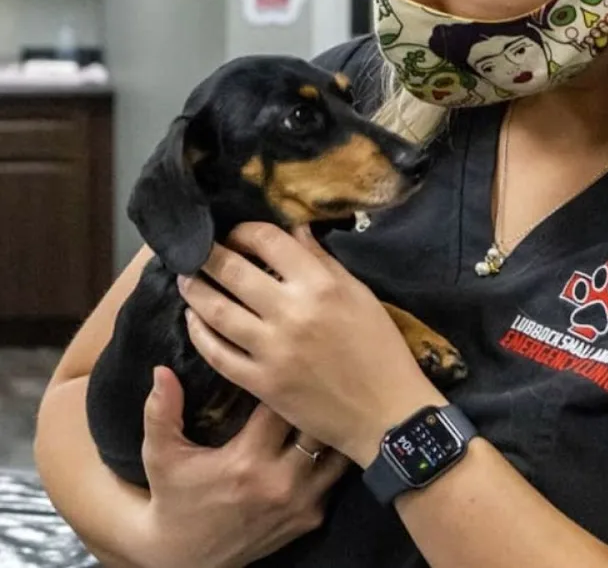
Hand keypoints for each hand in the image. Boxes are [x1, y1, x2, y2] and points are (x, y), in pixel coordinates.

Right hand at [133, 365, 347, 567]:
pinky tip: (321, 440)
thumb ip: (162, 411)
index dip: (286, 382)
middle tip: (312, 381)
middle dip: (314, 403)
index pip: (284, 404)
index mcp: (247, 461)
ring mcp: (299, 503)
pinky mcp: (309, 519)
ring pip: (336, 452)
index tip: (285, 366)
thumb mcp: (161, 455)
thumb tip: (162, 369)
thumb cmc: (174, 496)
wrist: (184, 559)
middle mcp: (280, 483)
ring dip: (329, 431)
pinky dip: (329, 459)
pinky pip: (334, 479)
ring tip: (322, 408)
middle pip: (318, 425)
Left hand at [177, 223, 444, 465]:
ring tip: (185, 277)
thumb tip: (295, 232)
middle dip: (207, 254)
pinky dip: (199, 333)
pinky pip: (218, 354)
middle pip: (233, 271)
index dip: (244, 231)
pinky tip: (192, 320)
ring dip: (194, 290)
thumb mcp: (360, 294)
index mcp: (320, 284)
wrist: (385, 412)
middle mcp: (291, 312)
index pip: (268, 241)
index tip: (236, 233)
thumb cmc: (380, 347)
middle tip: (194, 248)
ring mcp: (272, 349)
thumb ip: (323, 262)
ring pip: (216, 311)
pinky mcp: (261, 383)